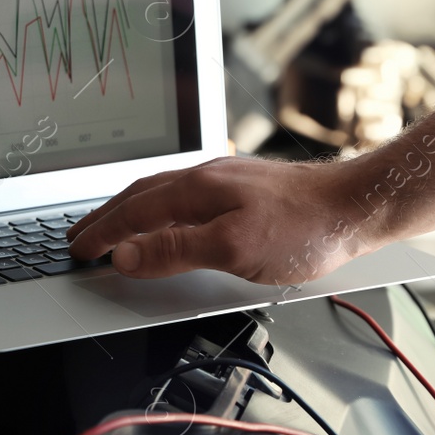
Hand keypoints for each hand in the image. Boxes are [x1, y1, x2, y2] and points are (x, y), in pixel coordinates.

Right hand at [67, 156, 373, 282]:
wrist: (357, 205)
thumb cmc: (304, 228)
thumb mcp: (233, 249)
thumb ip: (174, 251)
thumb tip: (126, 256)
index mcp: (195, 190)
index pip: (132, 213)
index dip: (101, 234)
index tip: (78, 251)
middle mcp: (204, 177)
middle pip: (138, 197)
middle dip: (104, 218)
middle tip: (78, 237)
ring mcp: (223, 179)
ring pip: (159, 192)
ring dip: (127, 211)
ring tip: (110, 227)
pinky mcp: (241, 187)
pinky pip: (181, 194)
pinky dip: (156, 207)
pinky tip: (165, 216)